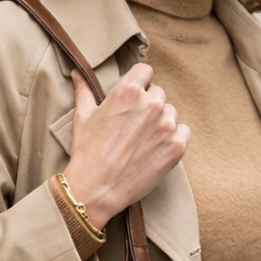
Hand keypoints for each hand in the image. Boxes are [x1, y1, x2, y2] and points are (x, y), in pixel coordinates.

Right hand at [62, 64, 189, 227]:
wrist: (96, 189)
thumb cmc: (87, 152)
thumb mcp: (82, 117)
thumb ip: (85, 90)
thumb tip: (77, 72)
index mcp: (128, 91)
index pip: (145, 71)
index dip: (138, 83)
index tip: (133, 97)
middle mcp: (151, 104)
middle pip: (158, 94)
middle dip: (148, 105)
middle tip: (133, 126)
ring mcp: (167, 125)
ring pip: (170, 113)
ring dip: (161, 122)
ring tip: (142, 141)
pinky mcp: (177, 146)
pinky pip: (183, 133)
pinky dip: (173, 139)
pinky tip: (155, 149)